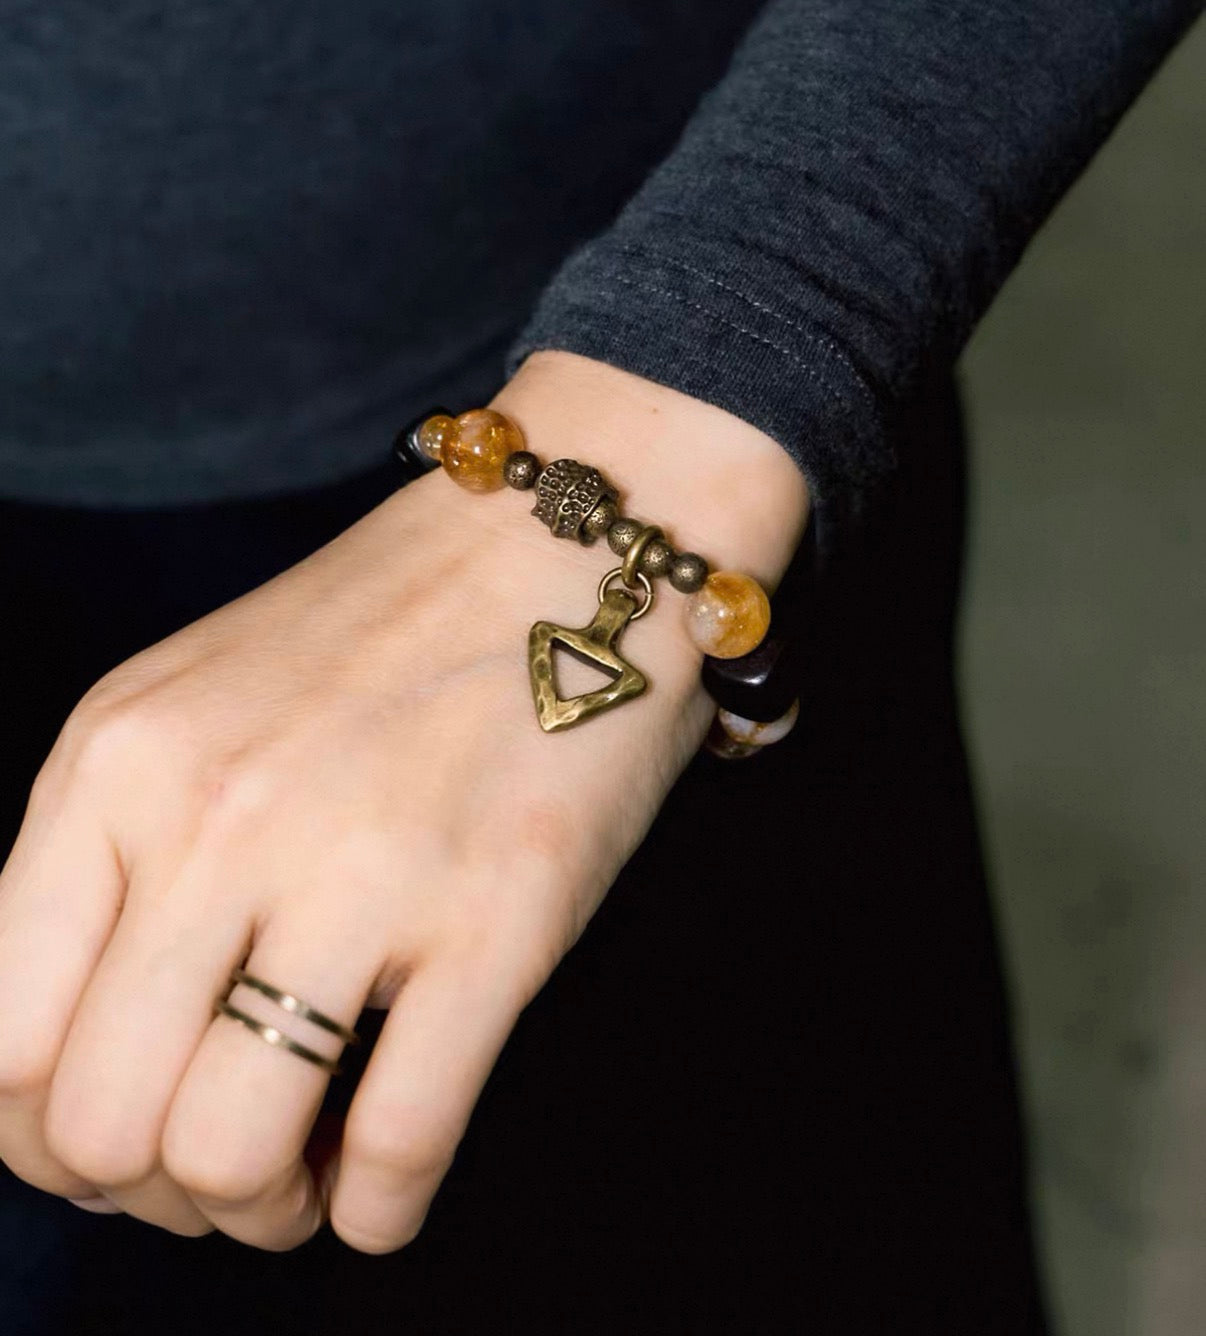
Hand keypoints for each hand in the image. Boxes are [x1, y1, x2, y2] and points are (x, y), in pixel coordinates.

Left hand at [0, 351, 808, 1252]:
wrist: (560, 550)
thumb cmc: (382, 636)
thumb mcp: (190, 704)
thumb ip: (112, 854)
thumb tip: (86, 1051)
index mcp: (120, 766)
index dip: (45, 1142)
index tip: (121, 1143)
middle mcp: (219, 819)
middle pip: (103, 1128)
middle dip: (157, 1194)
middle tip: (227, 1170)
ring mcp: (361, 867)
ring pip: (231, 1159)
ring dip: (262, 1212)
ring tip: (307, 1172)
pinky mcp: (497, 914)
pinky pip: (399, 1146)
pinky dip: (381, 1210)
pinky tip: (389, 1182)